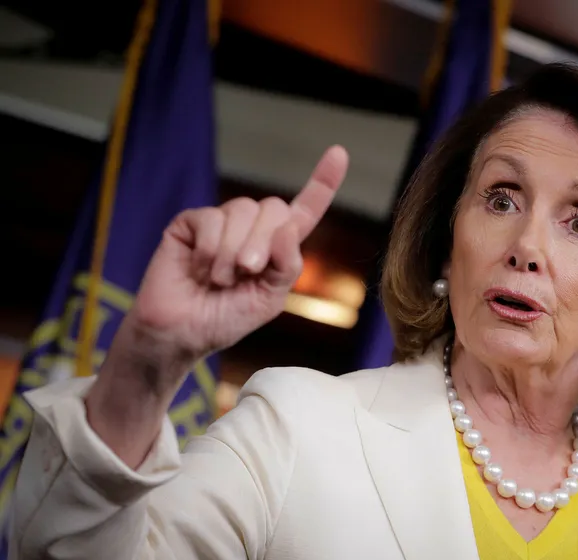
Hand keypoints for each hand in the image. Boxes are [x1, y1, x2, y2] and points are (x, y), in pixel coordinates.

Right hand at [127, 145, 349, 362]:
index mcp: (277, 246)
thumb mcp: (269, 298)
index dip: (322, 182)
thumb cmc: (226, 318)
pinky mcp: (190, 222)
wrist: (183, 332)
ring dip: (233, 252)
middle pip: (274, 207)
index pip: (305, 209)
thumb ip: (287, 265)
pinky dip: (209, 249)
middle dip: (263, 243)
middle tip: (247, 272)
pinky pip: (211, 218)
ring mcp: (221, 222)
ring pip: (242, 210)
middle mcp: (251, 228)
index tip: (339, 153)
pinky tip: (198, 269)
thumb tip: (288, 228)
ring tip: (219, 279)